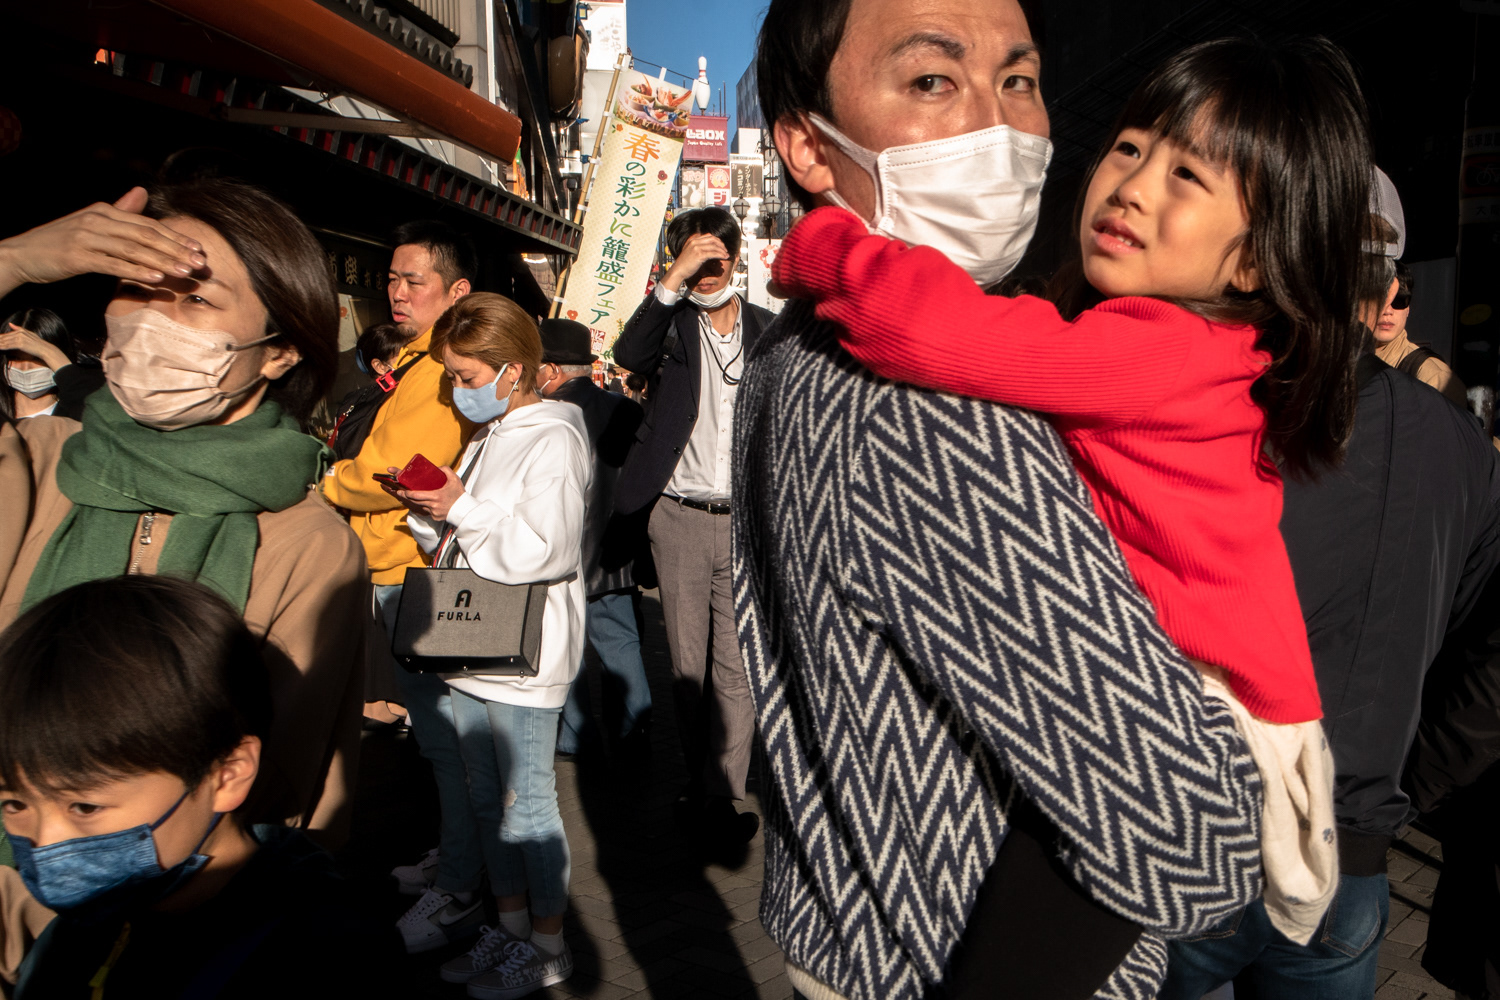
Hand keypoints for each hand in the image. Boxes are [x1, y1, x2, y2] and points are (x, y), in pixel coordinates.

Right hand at [0, 188, 205, 297]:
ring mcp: (86, 237)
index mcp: (104, 212)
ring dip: (161, 261)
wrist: (22, 254)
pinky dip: (135, 270)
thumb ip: (119, 212)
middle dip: (175, 249)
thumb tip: (142, 193)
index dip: (175, 236)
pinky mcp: (77, 256)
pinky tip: (154, 278)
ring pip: (132, 249)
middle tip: (199, 263)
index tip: (198, 249)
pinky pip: (112, 264)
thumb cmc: (61, 242)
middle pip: (145, 235)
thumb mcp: (92, 223)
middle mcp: (97, 220)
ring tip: (184, 272)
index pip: (147, 224)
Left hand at [0, 324, 71, 370]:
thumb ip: (19, 328)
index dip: (0, 338)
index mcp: (20, 330)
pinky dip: (2, 347)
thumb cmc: (38, 343)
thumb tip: (10, 324)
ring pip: (4, 342)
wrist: (45, 349)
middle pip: (4, 338)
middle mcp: (19, 333)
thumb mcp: (29, 334)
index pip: (6, 335)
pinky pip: (8, 346)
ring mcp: (19, 338)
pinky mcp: (20, 344)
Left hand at [391, 466, 464, 521]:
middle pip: (414, 502)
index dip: (407, 493)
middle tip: (398, 492)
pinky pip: (422, 512)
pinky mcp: (434, 517)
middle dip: (404, 497)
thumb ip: (445, 470)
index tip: (401, 490)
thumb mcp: (454, 479)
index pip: (416, 495)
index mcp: (436, 496)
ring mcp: (433, 513)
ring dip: (409, 502)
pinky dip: (417, 507)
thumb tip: (436, 467)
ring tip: (403, 496)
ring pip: (417, 507)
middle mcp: (433, 506)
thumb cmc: (460, 495)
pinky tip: (413, 503)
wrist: (465, 510)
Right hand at [662, 233, 729, 292]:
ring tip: (726, 255)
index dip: (717, 240)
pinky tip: (724, 257)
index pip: (708, 236)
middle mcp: (694, 241)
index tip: (721, 246)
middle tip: (725, 250)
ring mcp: (696, 247)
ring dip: (722, 250)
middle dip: (721, 244)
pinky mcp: (699, 255)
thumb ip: (698, 248)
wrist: (678, 271)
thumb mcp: (690, 252)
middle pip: (712, 239)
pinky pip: (713, 253)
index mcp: (692, 239)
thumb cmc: (684, 264)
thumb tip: (710, 249)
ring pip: (714, 246)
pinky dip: (720, 255)